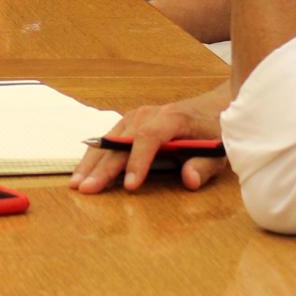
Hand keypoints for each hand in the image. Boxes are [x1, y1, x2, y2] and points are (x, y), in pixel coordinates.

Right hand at [69, 86, 229, 193]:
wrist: (212, 106)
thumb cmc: (214, 130)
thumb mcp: (218, 151)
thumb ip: (204, 166)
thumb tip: (188, 181)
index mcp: (171, 118)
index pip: (148, 138)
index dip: (137, 162)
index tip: (129, 186)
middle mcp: (146, 115)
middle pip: (119, 141)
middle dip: (102, 167)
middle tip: (87, 189)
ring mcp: (134, 117)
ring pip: (107, 140)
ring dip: (90, 163)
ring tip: (76, 184)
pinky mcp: (128, 124)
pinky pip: (107, 140)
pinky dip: (94, 156)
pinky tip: (82, 171)